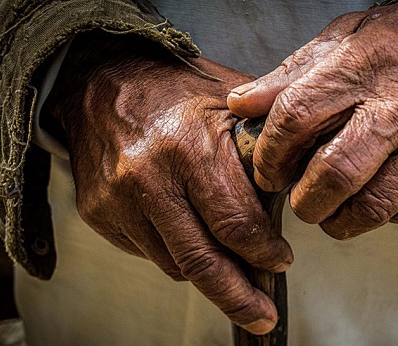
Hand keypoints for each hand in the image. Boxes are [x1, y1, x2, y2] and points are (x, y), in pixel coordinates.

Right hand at [44, 33, 292, 333]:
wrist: (100, 81)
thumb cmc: (174, 88)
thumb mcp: (229, 100)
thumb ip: (264, 143)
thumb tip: (299, 186)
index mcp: (190, 145)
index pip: (237, 224)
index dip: (265, 253)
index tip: (281, 262)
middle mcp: (149, 176)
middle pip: (202, 261)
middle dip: (239, 298)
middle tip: (262, 317)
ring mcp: (118, 199)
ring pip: (174, 264)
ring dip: (209, 275)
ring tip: (233, 274)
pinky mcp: (99, 214)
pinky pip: (148, 253)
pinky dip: (176, 254)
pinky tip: (190, 237)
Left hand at [228, 0, 397, 238]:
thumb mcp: (348, 38)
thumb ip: (292, 73)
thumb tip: (243, 104)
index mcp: (365, 65)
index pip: (297, 117)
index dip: (271, 155)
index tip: (268, 173)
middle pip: (337, 173)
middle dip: (306, 203)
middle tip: (300, 203)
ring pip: (377, 205)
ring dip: (342, 221)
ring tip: (333, 213)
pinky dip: (388, 216)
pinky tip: (379, 198)